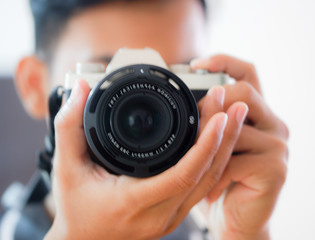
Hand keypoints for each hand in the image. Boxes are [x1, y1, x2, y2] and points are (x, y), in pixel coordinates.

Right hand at [44, 79, 247, 239]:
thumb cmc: (74, 209)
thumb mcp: (66, 168)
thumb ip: (70, 127)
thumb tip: (82, 90)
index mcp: (136, 202)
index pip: (183, 173)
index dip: (206, 144)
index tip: (219, 113)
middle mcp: (160, 213)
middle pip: (206, 174)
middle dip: (224, 137)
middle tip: (233, 103)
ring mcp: (171, 216)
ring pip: (210, 181)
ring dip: (225, 147)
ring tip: (233, 116)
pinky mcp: (175, 214)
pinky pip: (203, 187)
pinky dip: (215, 161)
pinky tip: (220, 140)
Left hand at [191, 55, 288, 239]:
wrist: (236, 219)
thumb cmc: (220, 180)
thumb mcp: (211, 146)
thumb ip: (206, 122)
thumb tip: (178, 98)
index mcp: (257, 113)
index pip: (248, 73)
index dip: (224, 61)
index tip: (195, 64)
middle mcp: (273, 124)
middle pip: (244, 93)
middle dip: (212, 105)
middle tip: (190, 125)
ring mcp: (278, 146)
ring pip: (237, 128)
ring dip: (209, 145)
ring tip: (191, 162)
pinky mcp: (276, 170)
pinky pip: (237, 162)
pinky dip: (216, 176)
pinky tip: (208, 190)